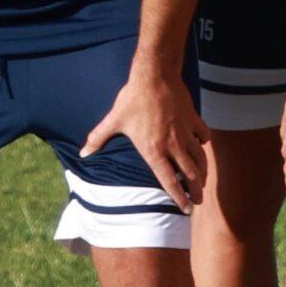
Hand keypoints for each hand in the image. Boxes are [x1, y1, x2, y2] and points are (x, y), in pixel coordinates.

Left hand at [83, 68, 208, 212]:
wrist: (155, 77)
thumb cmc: (133, 100)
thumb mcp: (113, 120)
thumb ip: (98, 139)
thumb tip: (83, 153)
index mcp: (153, 151)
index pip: (168, 180)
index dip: (178, 197)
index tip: (184, 209)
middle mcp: (172, 145)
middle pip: (189, 174)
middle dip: (195, 191)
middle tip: (197, 202)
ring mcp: (185, 133)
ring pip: (199, 159)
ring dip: (202, 173)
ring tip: (202, 183)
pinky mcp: (193, 120)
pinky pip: (202, 136)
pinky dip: (203, 144)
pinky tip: (201, 146)